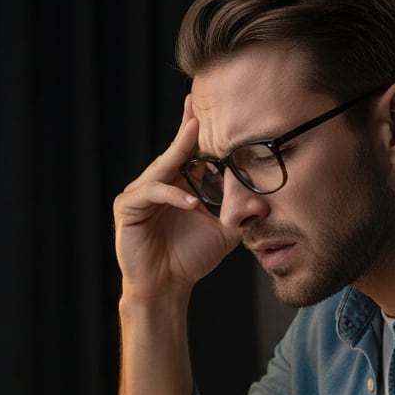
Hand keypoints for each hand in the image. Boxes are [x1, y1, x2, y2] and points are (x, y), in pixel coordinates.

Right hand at [113, 96, 240, 300]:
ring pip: (161, 168)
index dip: (195, 130)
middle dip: (186, 130)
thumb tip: (266, 201)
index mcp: (176, 185)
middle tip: (198, 107)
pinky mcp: (127, 208)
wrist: (166, 287)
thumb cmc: (190, 260)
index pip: (187, 153)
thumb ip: (241, 216)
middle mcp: (156, 184)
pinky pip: (152, 194)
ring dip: (180, 152)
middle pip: (173, 152)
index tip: (206, 106)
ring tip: (196, 134)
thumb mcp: (223, 234)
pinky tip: (192, 201)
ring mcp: (139, 194)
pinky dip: (173, 195)